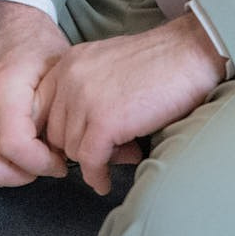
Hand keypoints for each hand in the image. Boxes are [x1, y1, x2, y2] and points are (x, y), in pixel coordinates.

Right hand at [0, 0, 72, 187]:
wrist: (5, 26)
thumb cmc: (37, 46)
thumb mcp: (61, 70)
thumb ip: (72, 109)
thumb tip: (100, 146)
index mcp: (4, 89)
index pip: (15, 145)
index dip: (41, 163)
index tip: (61, 160)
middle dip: (24, 175)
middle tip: (47, 163)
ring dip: (9, 174)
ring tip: (34, 159)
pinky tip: (18, 154)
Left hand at [35, 13, 227, 193]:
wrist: (192, 53)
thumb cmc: (160, 62)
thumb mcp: (108, 67)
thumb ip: (87, 92)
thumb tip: (81, 138)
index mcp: (69, 62)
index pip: (42, 108)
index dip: (57, 132)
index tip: (75, 144)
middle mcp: (69, 77)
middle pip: (54, 132)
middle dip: (77, 148)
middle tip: (105, 153)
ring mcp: (85, 98)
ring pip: (71, 149)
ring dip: (93, 161)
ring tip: (117, 158)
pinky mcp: (104, 120)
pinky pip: (90, 160)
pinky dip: (97, 176)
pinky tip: (105, 182)